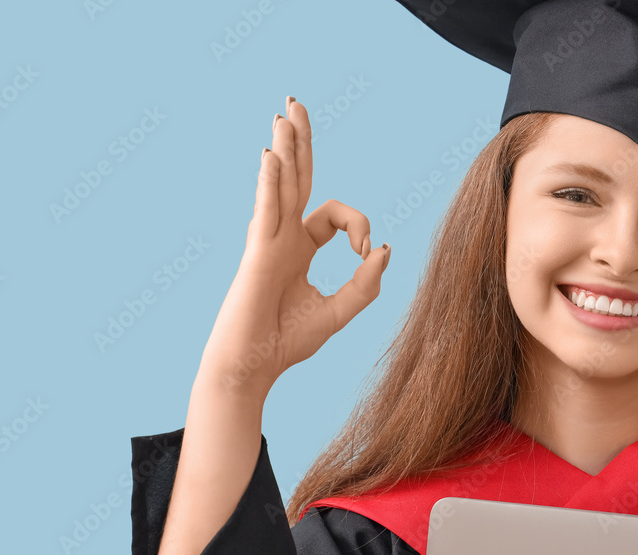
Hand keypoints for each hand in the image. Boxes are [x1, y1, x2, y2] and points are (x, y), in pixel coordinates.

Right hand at [198, 96, 390, 397]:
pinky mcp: (257, 254)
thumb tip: (385, 249)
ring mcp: (267, 242)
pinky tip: (274, 157)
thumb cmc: (286, 343)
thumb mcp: (338, 312)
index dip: (360, 226)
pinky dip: (271, 185)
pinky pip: (266, 211)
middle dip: (300, 143)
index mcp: (299, 249)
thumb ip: (365, 285)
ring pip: (280, 185)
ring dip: (285, 148)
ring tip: (285, 113)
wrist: (252, 367)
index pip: (334, 215)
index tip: (367, 254)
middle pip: (296, 179)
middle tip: (295, 104)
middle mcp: (281, 238)